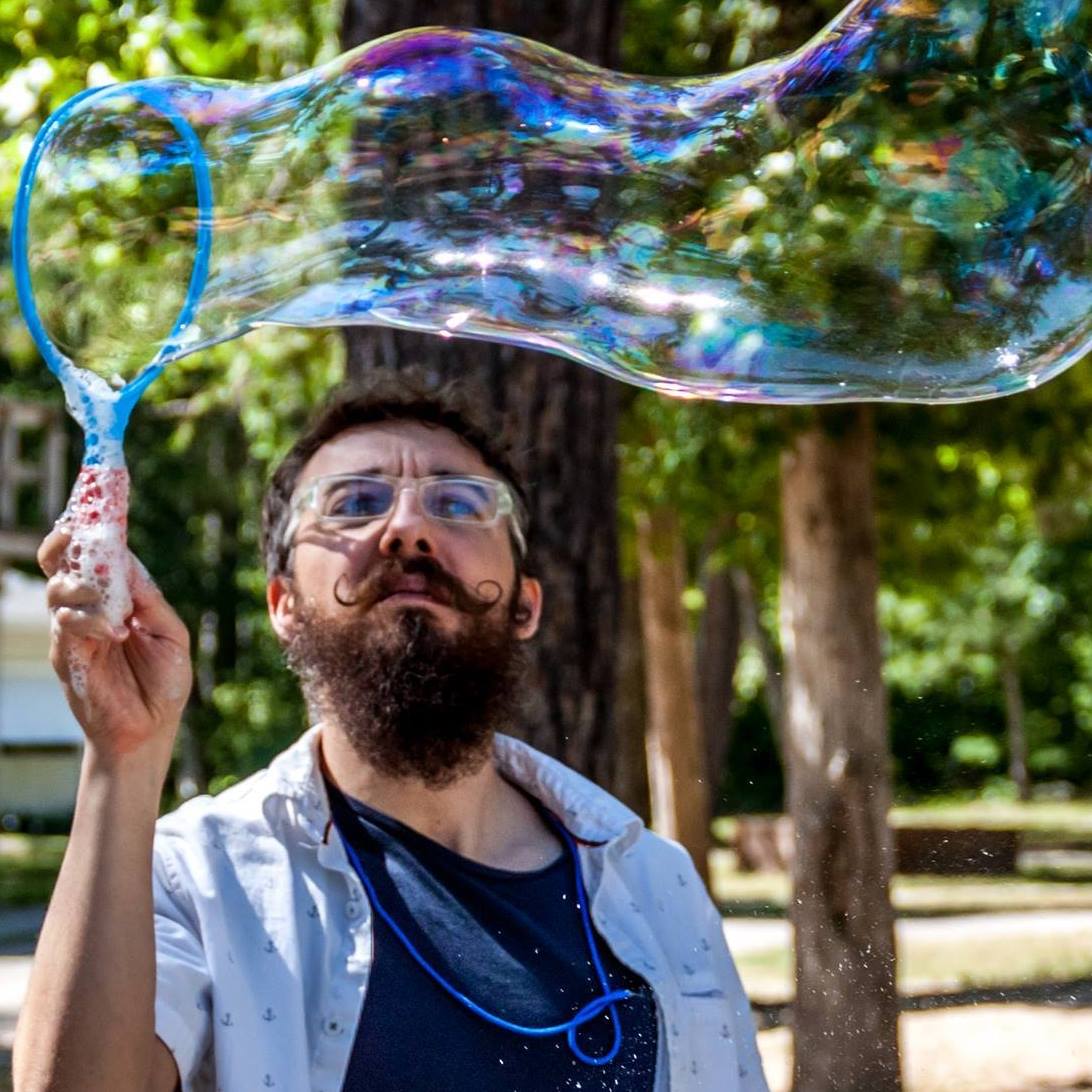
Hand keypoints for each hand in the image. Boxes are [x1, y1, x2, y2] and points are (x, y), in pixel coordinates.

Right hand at [38, 527, 192, 765]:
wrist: (150, 729)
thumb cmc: (164, 681)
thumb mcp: (170, 633)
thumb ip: (149, 599)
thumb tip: (126, 562)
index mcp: (117, 597)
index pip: (96, 554)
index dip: (91, 527)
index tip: (95, 500)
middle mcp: (90, 607)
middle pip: (62, 562)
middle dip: (65, 540)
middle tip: (77, 529)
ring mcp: (74, 630)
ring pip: (58, 588)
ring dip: (81, 584)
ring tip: (108, 600)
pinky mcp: (67, 654)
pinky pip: (65, 624)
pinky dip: (88, 619)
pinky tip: (113, 630)